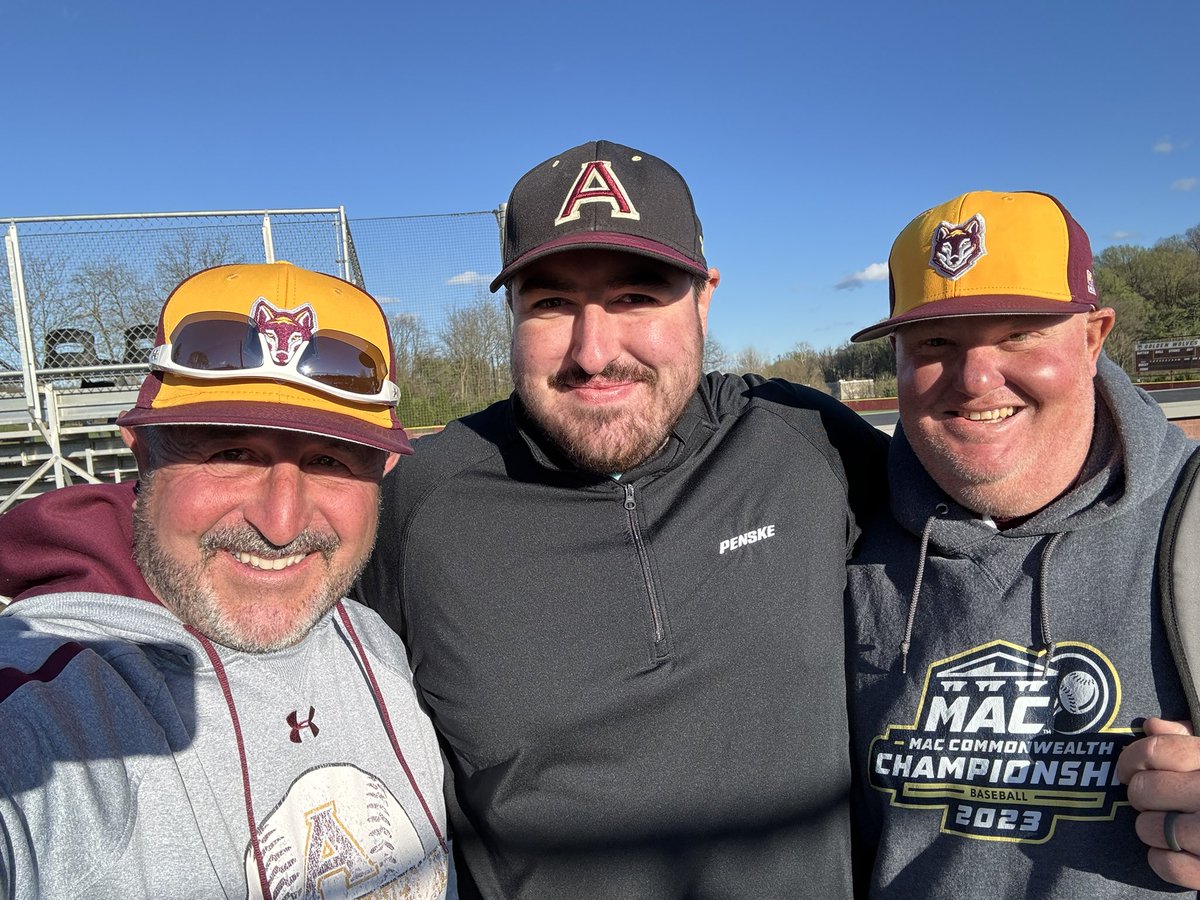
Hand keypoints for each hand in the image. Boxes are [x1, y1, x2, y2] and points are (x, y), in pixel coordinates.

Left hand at [1117, 717, 1199, 887]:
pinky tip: (1177, 851)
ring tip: (1168, 825)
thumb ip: (1187, 740)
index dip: (1131, 759)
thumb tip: (1151, 726)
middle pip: (1144, 789)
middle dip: (1141, 795)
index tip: (1127, 770)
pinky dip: (1162, 860)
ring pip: (1148, 828)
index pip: (1155, 750)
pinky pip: (1165, 864)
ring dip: (1149, 828)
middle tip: (1153, 801)